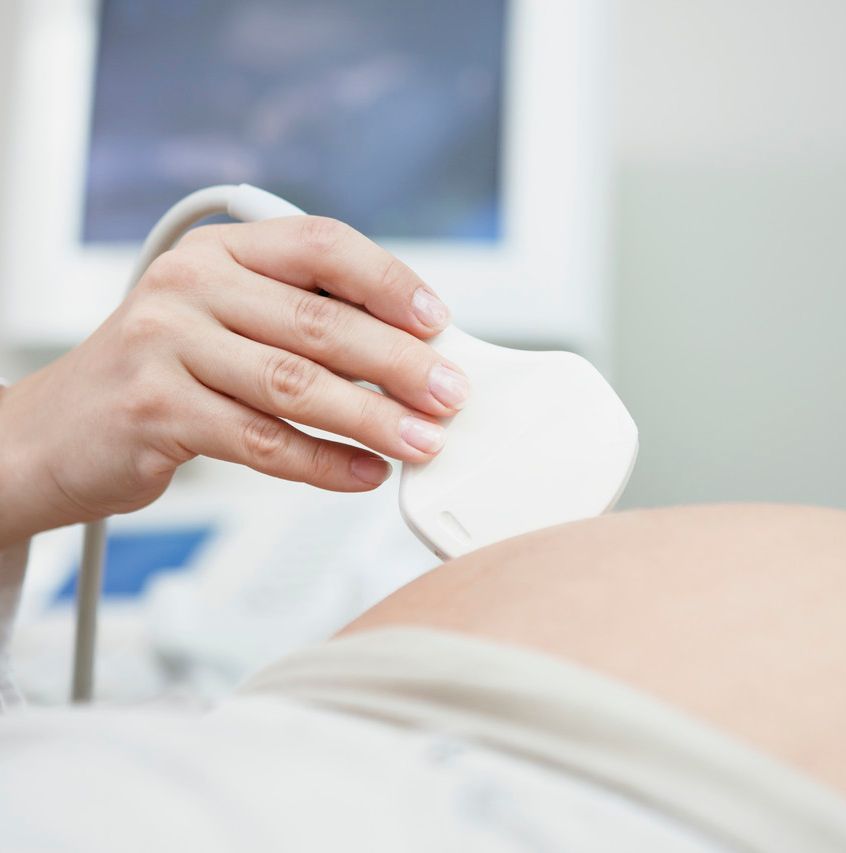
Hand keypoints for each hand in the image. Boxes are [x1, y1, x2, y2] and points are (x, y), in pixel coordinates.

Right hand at [0, 217, 468, 544]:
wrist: (53, 432)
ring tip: (421, 441)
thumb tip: (403, 354)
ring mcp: (166, 345)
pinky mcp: (154, 410)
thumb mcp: (221, 323)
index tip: (438, 323)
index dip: (389, 283)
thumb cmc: (158, 375)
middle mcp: (190, 286)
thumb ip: (297, 323)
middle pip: (320, 322)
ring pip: (295, 384)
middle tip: (449, 395)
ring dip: (372, 418)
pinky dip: (323, 462)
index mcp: (219, 253)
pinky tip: (363, 474)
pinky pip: (261, 440)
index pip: (322, 245)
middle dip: (398, 363)